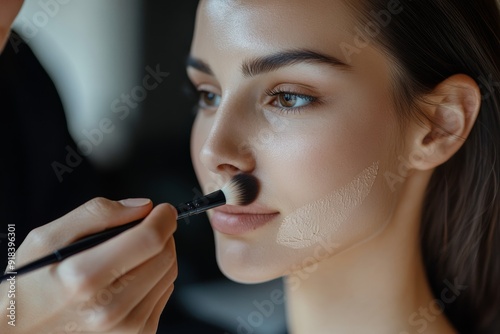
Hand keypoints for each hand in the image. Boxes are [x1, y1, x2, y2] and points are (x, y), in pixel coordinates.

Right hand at [0, 197, 177, 333]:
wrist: (20, 333)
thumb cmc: (29, 285)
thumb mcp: (46, 238)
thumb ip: (96, 214)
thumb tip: (142, 207)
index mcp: (84, 277)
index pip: (150, 240)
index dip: (163, 218)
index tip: (162, 209)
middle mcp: (109, 308)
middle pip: (165, 255)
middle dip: (162, 233)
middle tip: (144, 227)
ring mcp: (125, 327)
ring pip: (169, 273)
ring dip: (159, 254)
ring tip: (132, 254)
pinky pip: (164, 293)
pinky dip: (155, 277)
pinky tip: (130, 276)